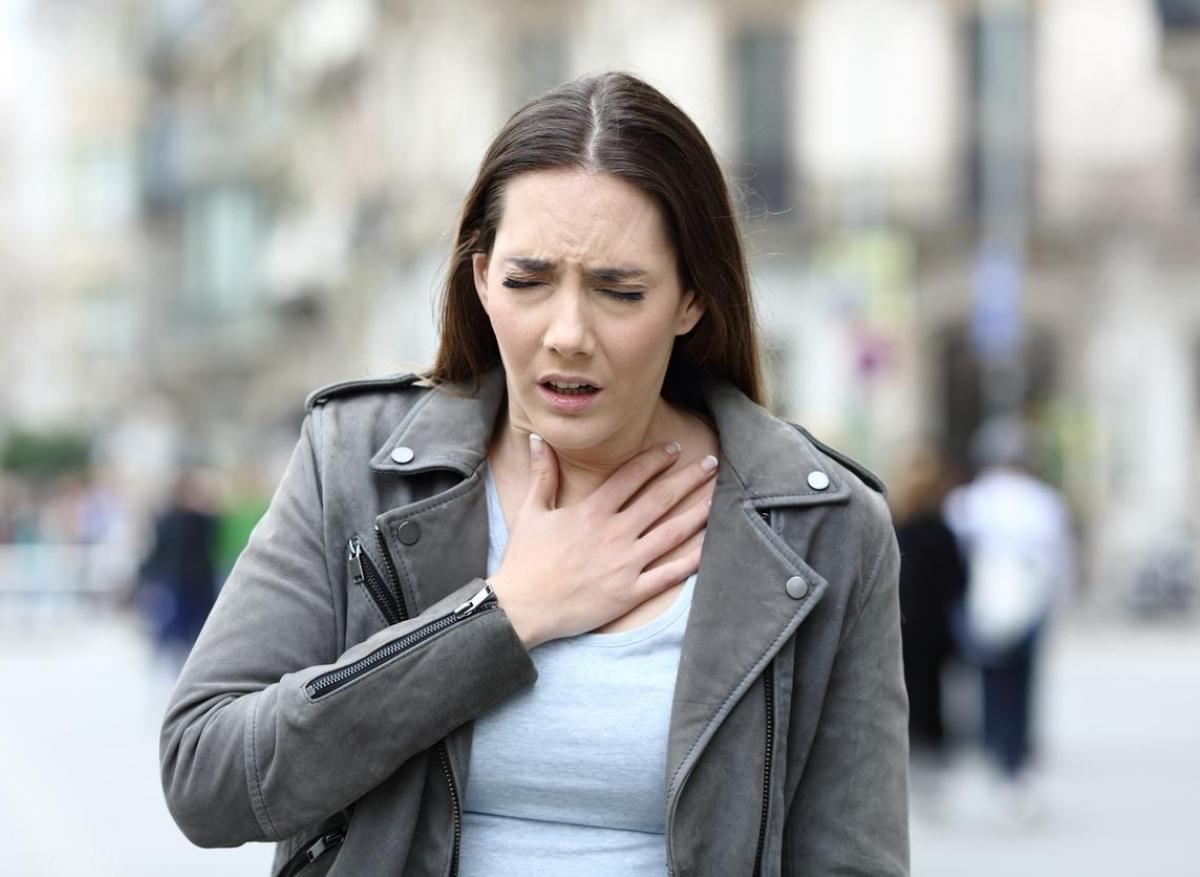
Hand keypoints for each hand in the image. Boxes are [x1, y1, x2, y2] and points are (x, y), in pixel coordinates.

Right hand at [488, 435, 715, 647]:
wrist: (522, 608)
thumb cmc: (524, 561)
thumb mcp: (530, 512)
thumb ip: (542, 474)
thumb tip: (539, 439)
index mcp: (592, 511)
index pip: (633, 477)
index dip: (656, 460)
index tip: (675, 449)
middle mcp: (615, 533)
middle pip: (661, 499)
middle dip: (689, 478)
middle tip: (710, 463)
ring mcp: (626, 564)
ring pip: (672, 533)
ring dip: (698, 513)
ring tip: (718, 499)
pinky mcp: (630, 592)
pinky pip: (669, 574)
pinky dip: (693, 560)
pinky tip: (711, 547)